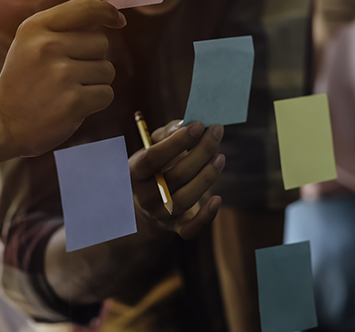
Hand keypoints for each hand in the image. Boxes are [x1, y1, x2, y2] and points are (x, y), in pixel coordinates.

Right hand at [0, 0, 126, 156]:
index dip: (108, 12)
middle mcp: (47, 46)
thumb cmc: (24, 79)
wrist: (1, 123)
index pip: (86, 8)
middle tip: (64, 75)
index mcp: (36, 27)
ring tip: (65, 91)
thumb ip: (71, 18)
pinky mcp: (73, 102)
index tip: (118, 21)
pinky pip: (106, 94)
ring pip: (107, 70)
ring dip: (94, 83)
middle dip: (92, 59)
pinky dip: (95, 102)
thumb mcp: (36, 42)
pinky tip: (72, 106)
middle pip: (101, 42)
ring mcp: (60, 75)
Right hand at [129, 120, 224, 240]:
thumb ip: (166, 133)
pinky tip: (217, 199)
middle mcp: (145, 196)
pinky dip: (206, 216)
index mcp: (134, 172)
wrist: (147, 204)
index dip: (177, 141)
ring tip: (220, 156)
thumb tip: (185, 125)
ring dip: (207, 176)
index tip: (199, 126)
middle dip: (201, 151)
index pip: (153, 157)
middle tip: (217, 132)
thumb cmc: (154, 167)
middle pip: (176, 176)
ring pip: (186, 198)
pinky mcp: (176, 227)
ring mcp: (160, 214)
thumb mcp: (151, 146)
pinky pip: (191, 229)